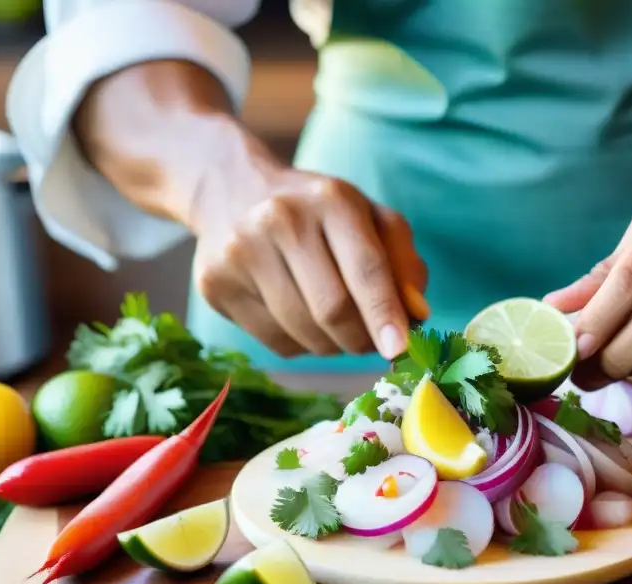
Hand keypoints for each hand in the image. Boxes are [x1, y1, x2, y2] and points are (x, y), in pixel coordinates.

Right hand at [189, 134, 427, 359]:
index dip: (385, 314)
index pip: (366, 268)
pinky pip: (274, 341)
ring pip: (303, 333)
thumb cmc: (319, 213)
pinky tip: (299, 319)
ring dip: (333, 346)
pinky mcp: (215, 282)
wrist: (231, 187)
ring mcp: (241, 251)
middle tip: (374, 344)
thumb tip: (416, 314)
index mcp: (331, 199)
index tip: (400, 349)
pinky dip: (300, 344)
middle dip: (361, 340)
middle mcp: (280, 219)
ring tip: (338, 328)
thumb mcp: (370, 219)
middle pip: (332, 310)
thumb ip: (403, 263)